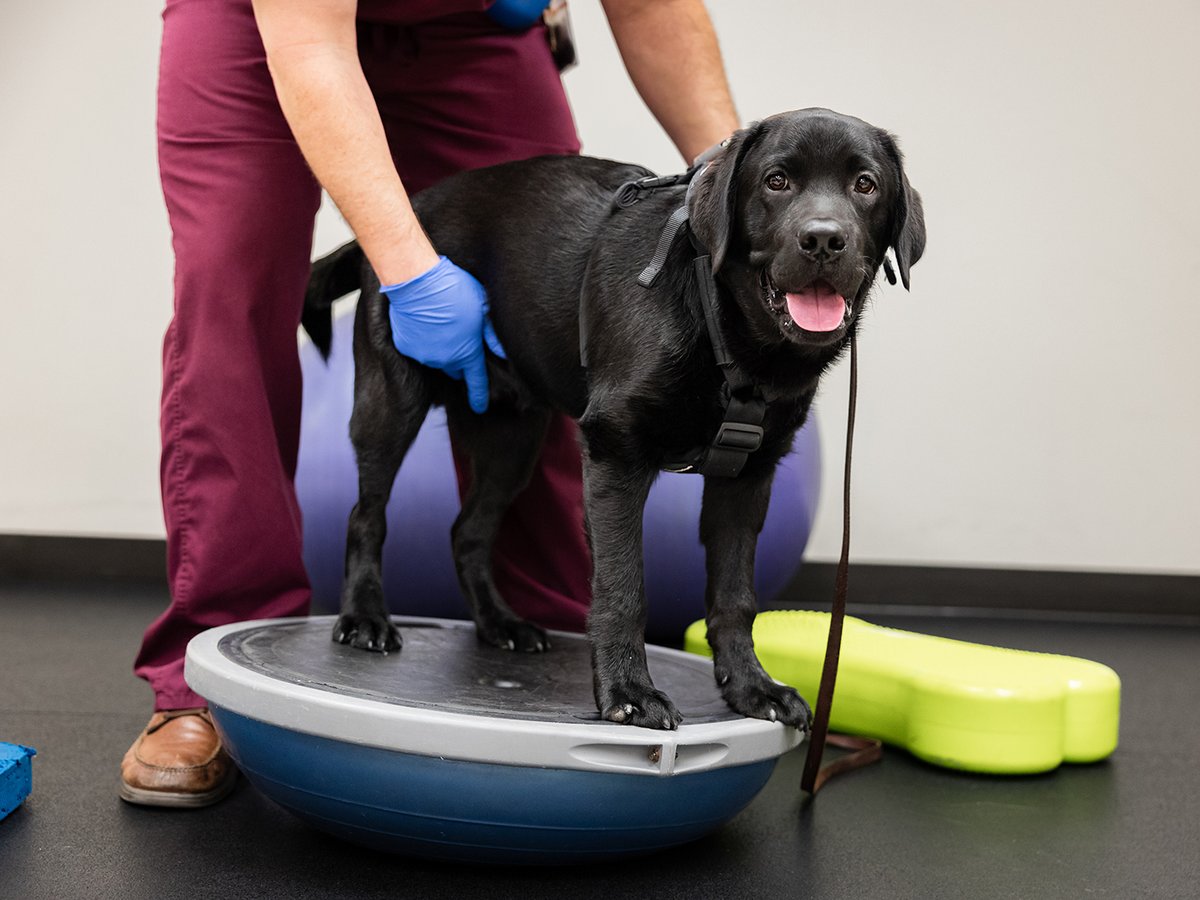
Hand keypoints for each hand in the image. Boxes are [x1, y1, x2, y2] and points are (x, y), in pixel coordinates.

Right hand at [381, 257, 505, 412]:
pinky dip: (422, 340)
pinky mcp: (406, 347)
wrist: (417, 281)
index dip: (479, 396)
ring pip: (437, 358)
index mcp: (468, 353)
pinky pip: (418, 349)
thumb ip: (492, 334)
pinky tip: (424, 322)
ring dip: (441, 348)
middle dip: (460, 361)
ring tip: (442, 322)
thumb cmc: (454, 289)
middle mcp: (446, 360)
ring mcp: (425, 356)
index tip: (480, 407)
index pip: (476, 382)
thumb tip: (503, 352)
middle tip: (461, 339)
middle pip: (456, 369)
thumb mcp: (482, 306)